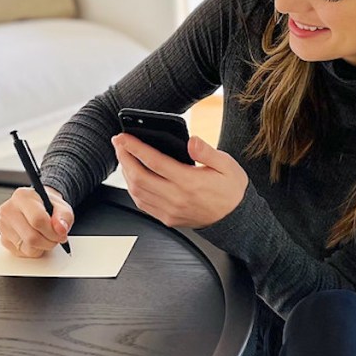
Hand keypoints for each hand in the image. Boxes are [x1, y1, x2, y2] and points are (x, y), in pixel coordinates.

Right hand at [0, 186, 73, 257]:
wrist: (38, 206)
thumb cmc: (48, 206)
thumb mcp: (62, 206)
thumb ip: (64, 216)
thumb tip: (60, 229)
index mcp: (22, 197)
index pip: (38, 220)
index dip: (53, 231)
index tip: (61, 233)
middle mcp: (9, 210)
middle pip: (32, 237)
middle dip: (49, 241)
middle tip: (56, 237)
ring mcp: (4, 226)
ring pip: (28, 248)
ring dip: (43, 247)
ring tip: (46, 236)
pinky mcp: (4, 239)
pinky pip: (23, 253)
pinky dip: (34, 250)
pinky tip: (35, 239)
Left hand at [111, 133, 247, 228]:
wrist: (237, 219)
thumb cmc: (232, 190)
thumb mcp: (227, 165)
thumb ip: (207, 152)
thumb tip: (192, 141)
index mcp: (190, 182)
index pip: (154, 162)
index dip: (135, 147)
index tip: (124, 137)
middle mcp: (177, 198)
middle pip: (139, 177)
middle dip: (124, 158)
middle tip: (118, 143)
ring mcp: (170, 211)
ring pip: (137, 192)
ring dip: (126, 173)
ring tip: (124, 157)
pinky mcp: (168, 219)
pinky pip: (143, 204)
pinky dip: (133, 189)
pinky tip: (133, 177)